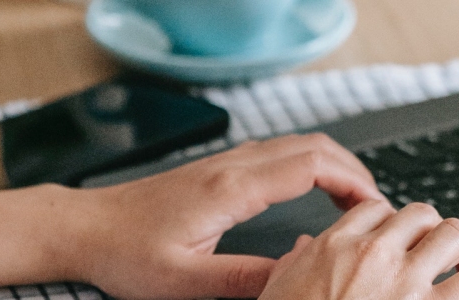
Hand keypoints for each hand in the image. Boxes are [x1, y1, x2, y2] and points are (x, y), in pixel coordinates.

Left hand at [74, 133, 386, 298]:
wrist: (83, 228)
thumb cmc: (124, 253)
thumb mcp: (187, 282)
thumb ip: (247, 280)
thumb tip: (297, 279)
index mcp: (230, 189)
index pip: (312, 166)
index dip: (353, 182)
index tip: (375, 207)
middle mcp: (232, 166)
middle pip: (315, 146)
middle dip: (355, 170)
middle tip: (375, 206)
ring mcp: (226, 162)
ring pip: (299, 144)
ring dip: (335, 165)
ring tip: (355, 201)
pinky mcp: (220, 168)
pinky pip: (281, 152)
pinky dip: (312, 165)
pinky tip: (315, 190)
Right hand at [259, 201, 458, 299]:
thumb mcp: (278, 290)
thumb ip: (295, 264)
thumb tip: (304, 249)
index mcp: (336, 247)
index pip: (377, 210)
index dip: (395, 223)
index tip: (402, 238)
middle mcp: (375, 256)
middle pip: (422, 214)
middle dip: (435, 231)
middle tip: (440, 252)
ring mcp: (407, 282)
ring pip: (457, 235)